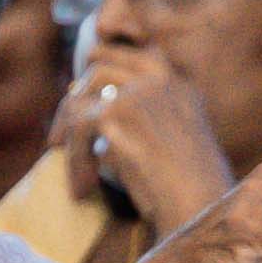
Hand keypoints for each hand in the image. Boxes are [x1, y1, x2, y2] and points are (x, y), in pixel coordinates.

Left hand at [58, 56, 243, 243]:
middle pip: (98, 68)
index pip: (136, 55)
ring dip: (70, 141)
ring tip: (78, 176)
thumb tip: (91, 111)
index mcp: (179, 85)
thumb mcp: (174, 144)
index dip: (103, 67)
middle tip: (60, 138)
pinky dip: (75, 163)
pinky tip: (83, 190)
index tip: (83, 95)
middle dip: (74, 100)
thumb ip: (142, 121)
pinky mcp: (116, 111)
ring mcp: (138, 92)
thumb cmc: (190, 191)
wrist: (201, 206)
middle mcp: (160, 80)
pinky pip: (76, 130)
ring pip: (80, 101)